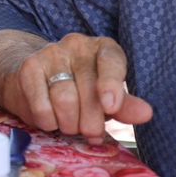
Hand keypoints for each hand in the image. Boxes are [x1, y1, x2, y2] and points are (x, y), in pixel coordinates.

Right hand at [0, 32, 152, 137]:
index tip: (111, 107)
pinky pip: (41, 105)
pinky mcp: (29, 67)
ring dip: (69, 124)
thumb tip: (146, 113)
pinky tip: (51, 119)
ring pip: (65, 100)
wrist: (33, 78)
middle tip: (89, 132)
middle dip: (90, 122)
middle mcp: (77, 44)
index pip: (111, 62)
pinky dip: (48, 122)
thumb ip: (125, 106)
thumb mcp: (105, 98)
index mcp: (103, 48)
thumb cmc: (78, 90)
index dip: (112, 85)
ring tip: (69, 126)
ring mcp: (51, 53)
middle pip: (88, 90)